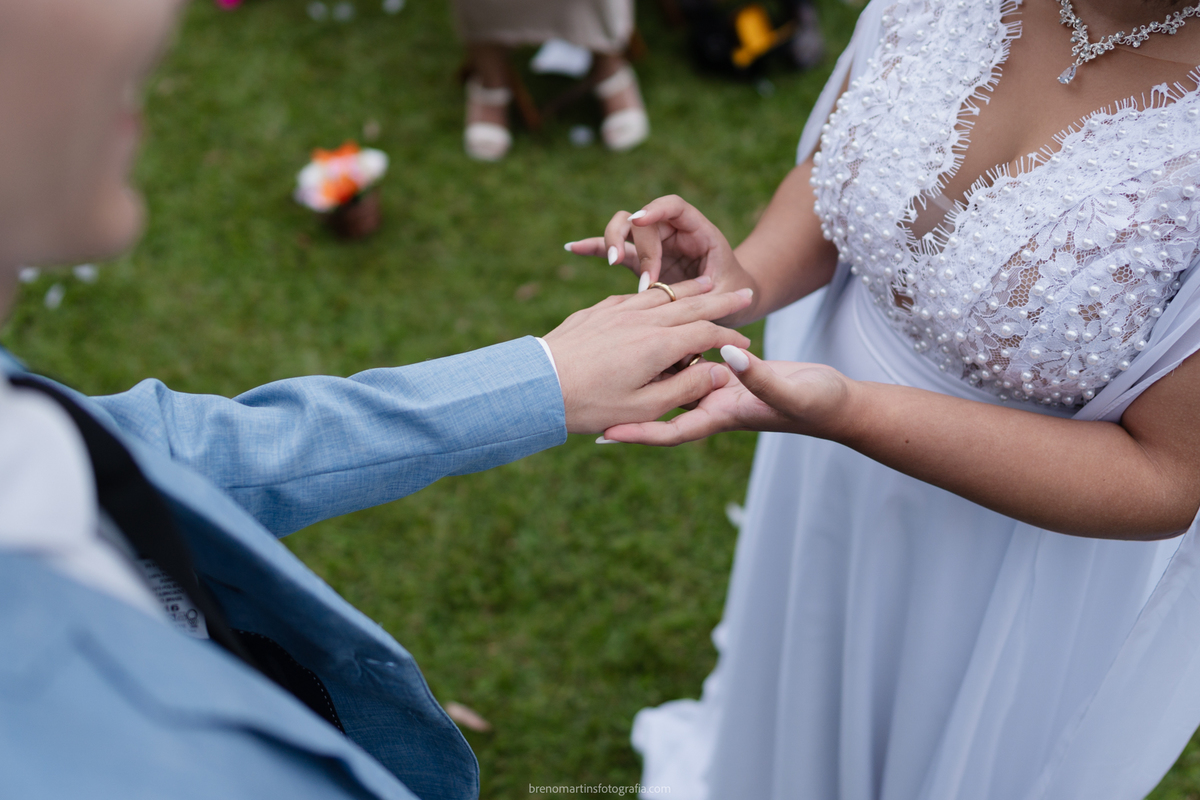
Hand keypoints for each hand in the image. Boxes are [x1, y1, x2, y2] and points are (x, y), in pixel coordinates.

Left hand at [544, 277, 753, 433]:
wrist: (537, 385)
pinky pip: (634, 296)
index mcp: (659, 346)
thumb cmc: (591, 405)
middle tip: (745, 292)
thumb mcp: (644, 408)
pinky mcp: (597, 311)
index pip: (706, 334)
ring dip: (690, 290)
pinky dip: (655, 293)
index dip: (729, 339)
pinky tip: (657, 295)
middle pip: (691, 305)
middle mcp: (642, 321)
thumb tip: (719, 372)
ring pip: (663, 294)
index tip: (746, 345)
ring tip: (708, 284)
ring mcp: (617, 311)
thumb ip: (685, 388)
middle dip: (720, 301)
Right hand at [565, 196, 758, 325]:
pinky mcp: (640, 261)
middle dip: (641, 245)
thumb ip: (710, 299)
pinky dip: (597, 247)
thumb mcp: (730, 299)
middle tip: (646, 280)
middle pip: (644, 218)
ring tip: (611, 262)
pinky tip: (574, 248)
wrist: (733, 305)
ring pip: (625, 228)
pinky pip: (615, 249)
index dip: (656, 209)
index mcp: (699, 232)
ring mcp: (655, 245)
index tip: (640, 221)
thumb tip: (689, 305)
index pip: (674, 207)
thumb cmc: (737, 299)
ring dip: (613, 240)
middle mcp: (673, 233)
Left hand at [599, 346, 852, 445]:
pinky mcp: (727, 370)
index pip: (671, 430)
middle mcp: (712, 401)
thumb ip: (759, 376)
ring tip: (608, 361)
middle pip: (664, 399)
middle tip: (591, 402)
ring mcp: (718, 386)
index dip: (638, 435)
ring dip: (643, 370)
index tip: (604, 436)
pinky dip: (670, 345)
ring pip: (672, 373)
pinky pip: (690, 356)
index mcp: (720, 412)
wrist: (838, 403)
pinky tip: (651, 329)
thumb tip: (729, 355)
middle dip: (629, 404)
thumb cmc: (817, 405)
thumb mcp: (787, 392)